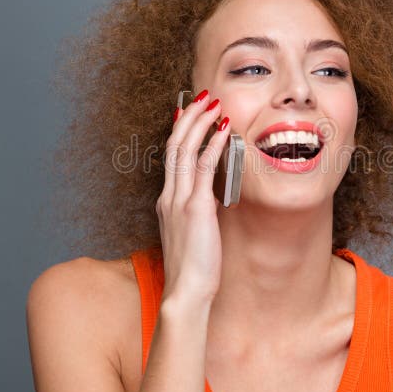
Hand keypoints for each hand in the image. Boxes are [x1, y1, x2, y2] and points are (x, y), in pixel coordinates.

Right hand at [156, 89, 229, 304]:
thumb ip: (198, 213)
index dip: (181, 131)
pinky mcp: (195, 208)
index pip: (171, 157)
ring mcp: (179, 201)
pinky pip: (203, 168)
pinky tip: (224, 130)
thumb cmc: (193, 270)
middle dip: (189, 117)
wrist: (185, 293)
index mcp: (167, 202)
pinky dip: (213, 145)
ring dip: (200, 123)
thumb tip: (210, 200)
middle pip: (174, 145)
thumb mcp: (194, 235)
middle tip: (204, 98)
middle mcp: (169, 196)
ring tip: (214, 104)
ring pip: (185, 150)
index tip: (190, 112)